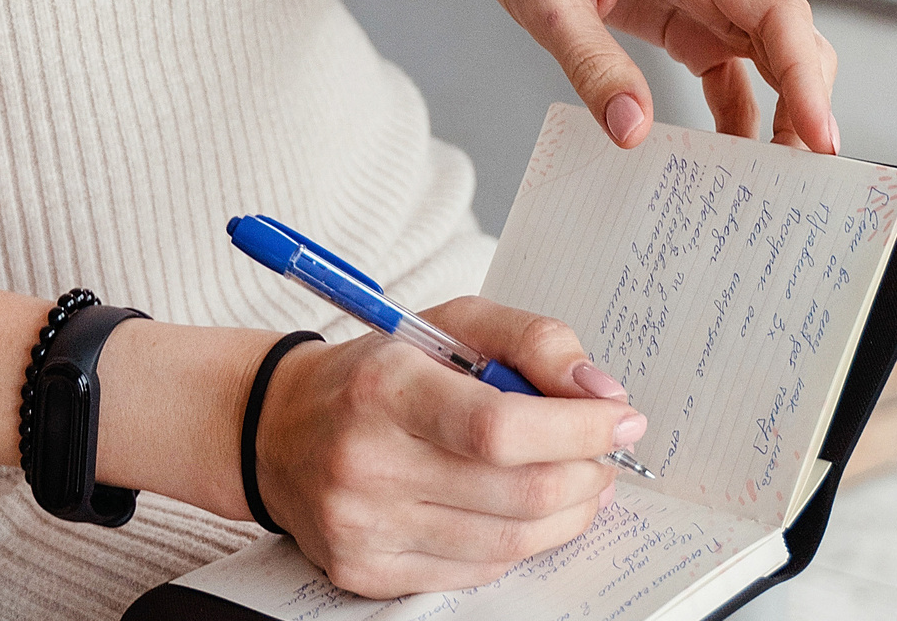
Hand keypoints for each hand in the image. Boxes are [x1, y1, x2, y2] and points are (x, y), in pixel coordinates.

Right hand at [253, 300, 645, 597]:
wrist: (276, 428)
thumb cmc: (376, 370)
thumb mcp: (449, 323)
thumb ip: (531, 339)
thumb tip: (599, 389)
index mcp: (387, 387)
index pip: (500, 428)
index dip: (576, 429)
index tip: (620, 416)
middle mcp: (369, 464)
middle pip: (513, 494)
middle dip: (584, 473)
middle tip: (606, 452)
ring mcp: (364, 529)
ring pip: (504, 544)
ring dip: (565, 515)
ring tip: (580, 481)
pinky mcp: (366, 574)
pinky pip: (472, 573)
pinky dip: (517, 543)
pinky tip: (526, 511)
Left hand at [460, 0, 839, 151]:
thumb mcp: (545, 0)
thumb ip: (591, 63)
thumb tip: (633, 132)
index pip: (775, 10)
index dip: (806, 74)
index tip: (820, 137)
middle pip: (788, 36)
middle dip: (805, 103)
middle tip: (801, 181)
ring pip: (769, 55)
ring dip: (779, 114)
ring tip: (770, 183)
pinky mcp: (685, 17)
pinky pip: (730, 71)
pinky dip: (738, 115)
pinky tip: (725, 160)